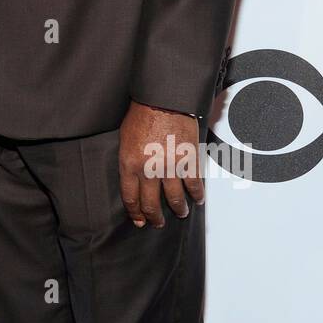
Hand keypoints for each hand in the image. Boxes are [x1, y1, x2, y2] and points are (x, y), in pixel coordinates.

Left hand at [118, 101, 203, 228]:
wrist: (163, 99)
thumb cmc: (142, 114)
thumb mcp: (125, 139)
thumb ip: (129, 161)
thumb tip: (133, 177)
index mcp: (129, 164)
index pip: (131, 198)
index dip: (136, 213)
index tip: (139, 220)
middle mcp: (149, 170)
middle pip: (151, 203)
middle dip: (155, 217)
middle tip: (158, 223)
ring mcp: (170, 167)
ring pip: (174, 199)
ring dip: (178, 209)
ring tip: (180, 213)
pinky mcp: (188, 161)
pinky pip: (194, 184)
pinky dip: (197, 195)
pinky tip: (197, 200)